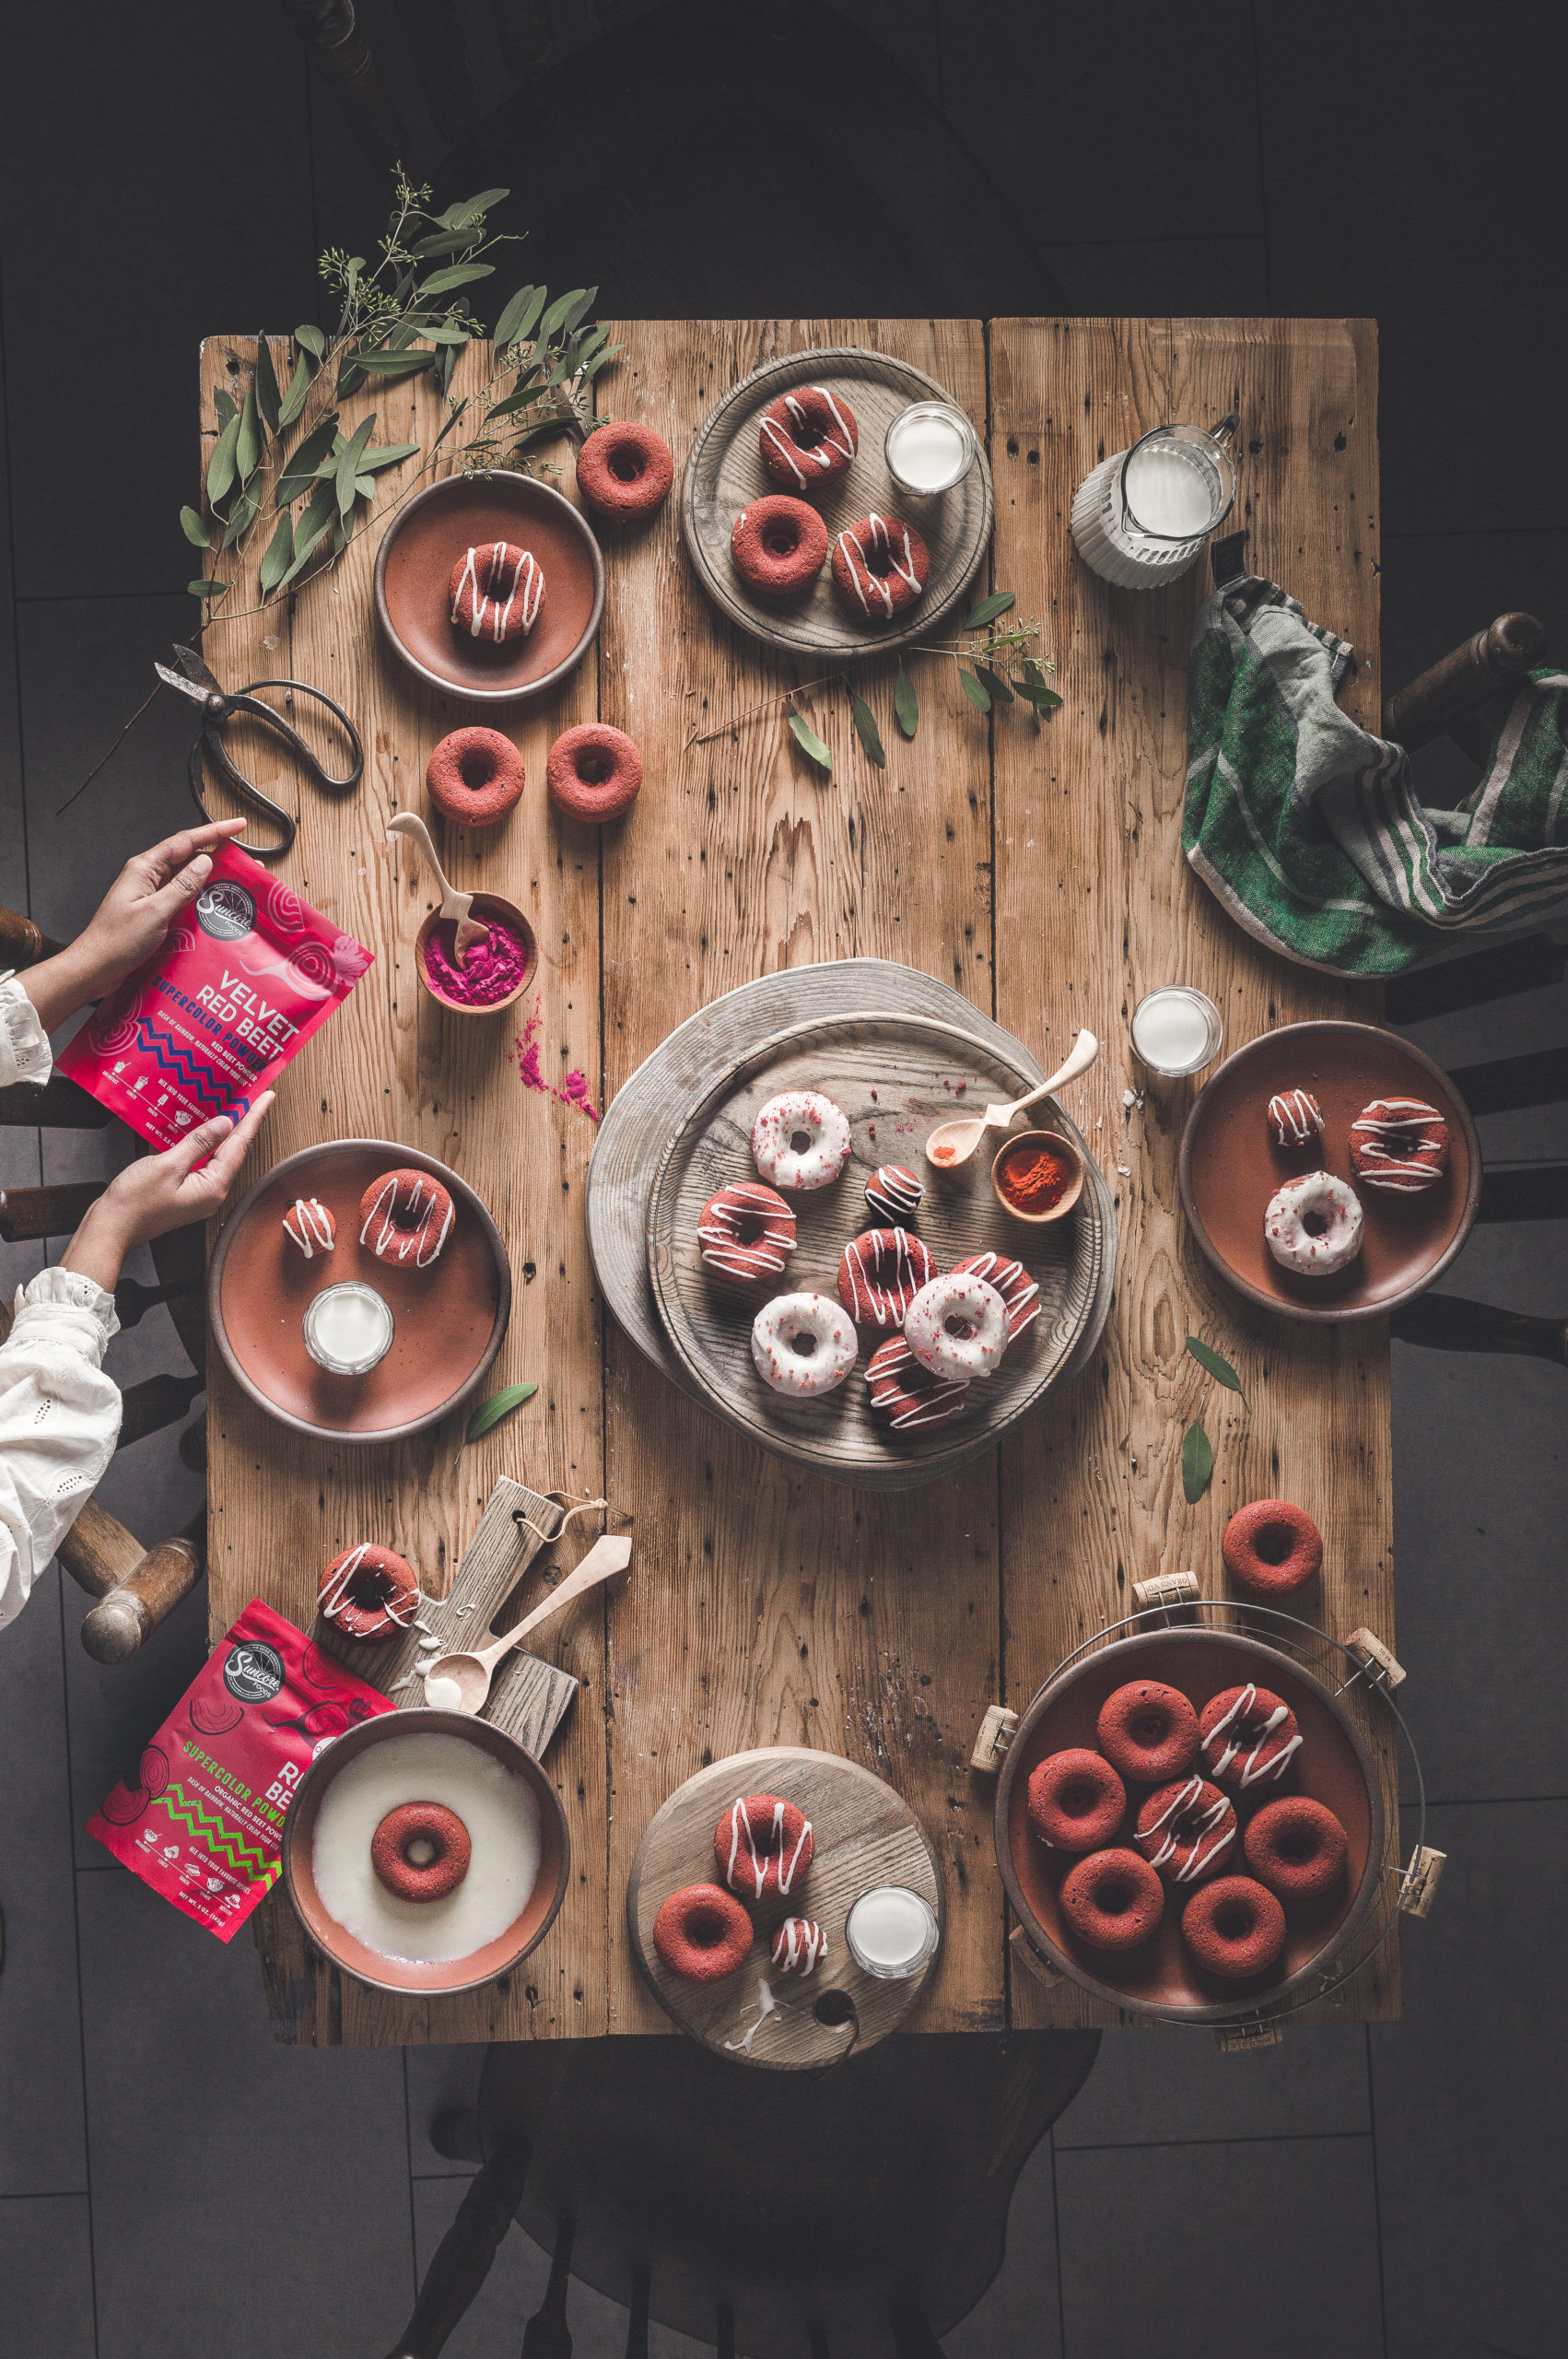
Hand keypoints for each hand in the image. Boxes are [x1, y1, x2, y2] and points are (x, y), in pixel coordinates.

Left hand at [22, 818, 247, 1034]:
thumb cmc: (117, 941)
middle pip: (187, 857)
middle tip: (243, 861)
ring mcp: (149, 893)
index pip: (185, 841)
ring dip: (209, 879)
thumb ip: (182, 886)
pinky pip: (180, 897)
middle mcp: (147, 876)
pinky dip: (198, 897)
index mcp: (144, 868)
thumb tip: (205, 862)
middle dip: (216, 855)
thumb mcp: (155, 912)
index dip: (214, 832)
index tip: (238, 825)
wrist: (95, 967)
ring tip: (234, 883)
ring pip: (185, 878)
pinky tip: (213, 905)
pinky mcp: (152, 910)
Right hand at [62, 1093, 274, 1293]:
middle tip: (254, 1097)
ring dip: (226, 1133)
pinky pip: (204, 1164)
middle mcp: (213, 1193)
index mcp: (213, 1187)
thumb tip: (225, 1124)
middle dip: (244, 1123)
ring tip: (236, 1108)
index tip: (266, 1097)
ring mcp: (201, 1195)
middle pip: (234, 1151)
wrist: (111, 1228)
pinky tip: (205, 1132)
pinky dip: (207, 1145)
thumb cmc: (134, 1203)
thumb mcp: (167, 1164)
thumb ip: (198, 1142)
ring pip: (219, 1157)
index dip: (253, 1117)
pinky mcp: (188, 1194)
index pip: (240, 1145)